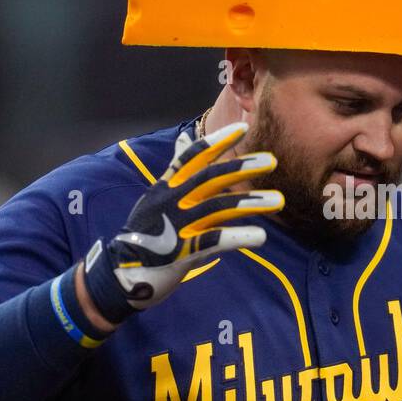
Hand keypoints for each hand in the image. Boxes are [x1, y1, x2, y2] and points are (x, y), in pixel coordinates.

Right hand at [82, 122, 281, 324]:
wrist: (122, 272)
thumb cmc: (145, 232)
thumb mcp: (156, 195)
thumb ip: (176, 168)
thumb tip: (184, 138)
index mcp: (166, 186)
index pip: (192, 157)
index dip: (217, 141)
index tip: (242, 128)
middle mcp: (171, 201)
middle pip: (209, 178)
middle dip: (241, 168)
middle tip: (271, 161)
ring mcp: (177, 226)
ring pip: (218, 208)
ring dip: (250, 203)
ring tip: (278, 201)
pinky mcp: (183, 252)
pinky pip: (215, 241)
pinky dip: (238, 238)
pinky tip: (261, 237)